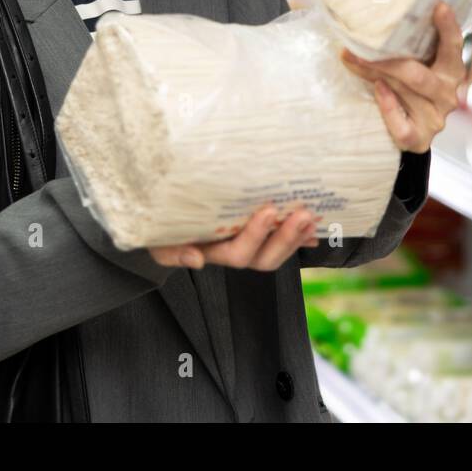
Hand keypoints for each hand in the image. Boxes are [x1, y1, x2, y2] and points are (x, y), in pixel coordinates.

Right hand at [150, 205, 319, 270]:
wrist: (158, 219)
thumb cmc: (158, 230)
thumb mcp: (156, 241)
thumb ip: (171, 252)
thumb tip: (195, 259)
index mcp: (211, 252)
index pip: (237, 253)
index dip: (255, 236)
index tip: (268, 211)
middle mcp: (232, 251)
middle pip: (264, 258)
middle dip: (285, 237)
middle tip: (302, 213)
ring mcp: (246, 244)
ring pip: (276, 252)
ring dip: (296, 236)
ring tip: (311, 216)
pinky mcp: (257, 234)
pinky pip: (281, 241)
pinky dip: (298, 236)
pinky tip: (315, 228)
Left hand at [339, 1, 465, 153]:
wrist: (404, 132)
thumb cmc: (405, 89)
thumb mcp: (410, 65)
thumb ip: (402, 48)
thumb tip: (368, 18)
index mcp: (451, 71)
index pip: (453, 46)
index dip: (448, 26)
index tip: (439, 5)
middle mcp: (448, 94)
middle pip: (418, 74)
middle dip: (386, 59)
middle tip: (359, 44)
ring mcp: (435, 118)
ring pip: (404, 92)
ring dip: (375, 74)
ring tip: (353, 59)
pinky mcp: (419, 138)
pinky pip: (401, 124)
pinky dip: (387, 106)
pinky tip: (377, 91)